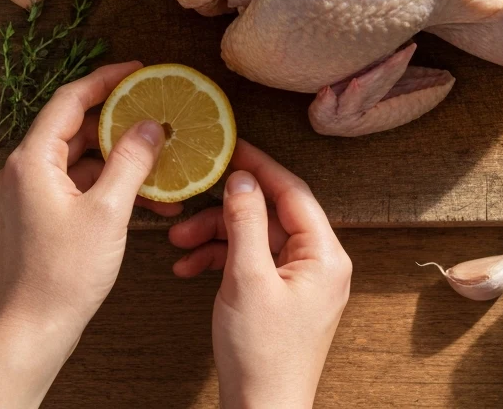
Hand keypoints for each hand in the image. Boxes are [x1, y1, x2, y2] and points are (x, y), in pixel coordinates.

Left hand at [0, 61, 180, 407]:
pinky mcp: (40, 215)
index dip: (105, 79)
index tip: (138, 69)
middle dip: (119, 119)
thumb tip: (149, 125)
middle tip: (154, 109)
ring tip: (160, 157)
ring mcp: (30, 194)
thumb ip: (131, 160)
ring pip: (81, 157)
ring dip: (120, 157)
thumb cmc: (63, 274)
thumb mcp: (108, 211)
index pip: (70, 100)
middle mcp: (25, 171)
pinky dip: (110, 182)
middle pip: (75, 126)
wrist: (32, 332)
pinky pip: (79, 183)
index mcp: (32, 161)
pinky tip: (147, 195)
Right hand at [169, 141, 351, 408]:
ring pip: (255, 238)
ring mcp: (300, 281)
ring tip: (178, 243)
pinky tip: (188, 267)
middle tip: (190, 208)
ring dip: (216, 237)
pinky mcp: (280, 297)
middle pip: (269, 215)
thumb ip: (245, 223)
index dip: (260, 167)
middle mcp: (318, 263)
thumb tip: (242, 180)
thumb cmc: (262, 355)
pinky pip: (251, 263)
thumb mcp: (247, 279)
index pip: (292, 192)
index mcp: (324, 254)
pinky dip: (220, 261)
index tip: (232, 148)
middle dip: (225, 212)